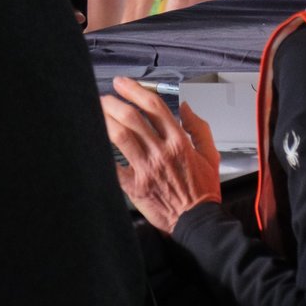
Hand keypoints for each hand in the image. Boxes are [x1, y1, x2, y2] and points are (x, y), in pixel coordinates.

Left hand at [103, 79, 220, 232]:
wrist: (197, 222)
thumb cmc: (202, 191)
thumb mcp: (210, 155)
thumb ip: (199, 128)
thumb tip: (187, 108)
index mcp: (179, 142)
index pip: (154, 107)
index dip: (135, 90)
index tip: (123, 83)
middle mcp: (161, 152)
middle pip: (132, 118)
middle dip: (114, 103)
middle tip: (105, 97)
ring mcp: (147, 169)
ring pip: (121, 137)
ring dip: (105, 120)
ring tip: (96, 112)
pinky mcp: (135, 186)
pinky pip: (114, 167)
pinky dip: (103, 152)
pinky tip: (94, 142)